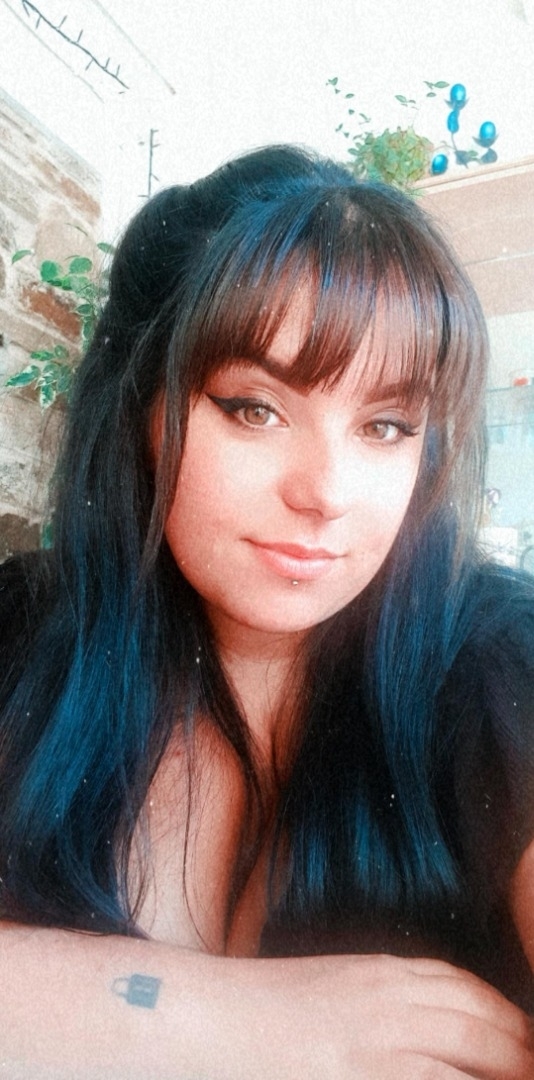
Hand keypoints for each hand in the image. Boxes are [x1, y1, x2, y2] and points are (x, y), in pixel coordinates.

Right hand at [237, 952, 533, 1078]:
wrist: (208, 1020)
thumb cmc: (266, 1011)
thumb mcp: (339, 986)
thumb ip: (389, 999)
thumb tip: (440, 1031)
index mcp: (385, 972)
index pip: (471, 991)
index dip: (511, 1021)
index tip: (523, 1043)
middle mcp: (394, 1002)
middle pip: (487, 1027)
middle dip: (521, 1054)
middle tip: (530, 1069)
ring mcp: (384, 1046)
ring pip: (477, 1060)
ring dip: (508, 1072)